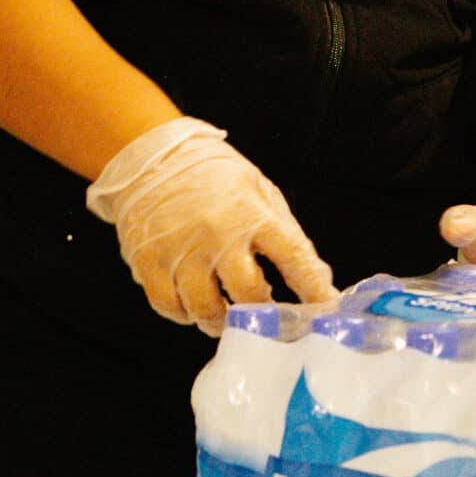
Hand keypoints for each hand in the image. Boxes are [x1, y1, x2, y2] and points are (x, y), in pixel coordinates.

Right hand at [85, 117, 337, 332]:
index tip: (326, 311)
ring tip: (223, 316)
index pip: (295, 258)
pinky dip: (183, 314)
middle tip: (261, 314)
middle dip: (260, 313)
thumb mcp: (259, 192)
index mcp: (252, 213)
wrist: (155, 155)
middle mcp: (218, 234)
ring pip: (205, 309)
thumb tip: (318, 280)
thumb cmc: (213, 175)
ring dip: (218, 321)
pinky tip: (191, 305)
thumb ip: (286, 236)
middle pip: (248, 295)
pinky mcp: (149, 260)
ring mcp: (181, 249)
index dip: (314, 290)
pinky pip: (169, 306)